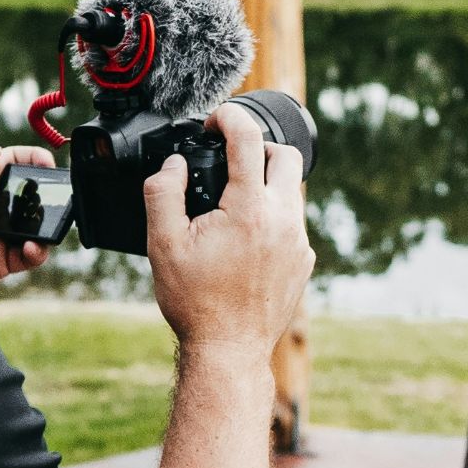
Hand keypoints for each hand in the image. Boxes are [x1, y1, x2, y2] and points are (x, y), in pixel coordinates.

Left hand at [0, 131, 54, 293]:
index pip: (11, 163)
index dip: (33, 159)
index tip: (49, 164)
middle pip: (28, 195)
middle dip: (46, 194)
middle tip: (54, 198)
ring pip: (34, 226)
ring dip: (46, 225)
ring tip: (44, 228)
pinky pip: (28, 256)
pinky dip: (37, 252)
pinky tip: (30, 248)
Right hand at [145, 104, 314, 359]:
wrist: (228, 349)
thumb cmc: (194, 301)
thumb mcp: (163, 244)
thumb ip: (163, 193)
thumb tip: (173, 164)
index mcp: (249, 208)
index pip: (247, 138)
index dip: (229, 117)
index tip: (214, 121)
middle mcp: (283, 219)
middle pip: (285, 155)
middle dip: (257, 146)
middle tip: (228, 158)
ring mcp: (299, 241)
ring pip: (292, 189)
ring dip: (265, 183)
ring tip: (232, 201)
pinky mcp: (304, 260)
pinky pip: (294, 221)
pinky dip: (273, 215)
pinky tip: (246, 237)